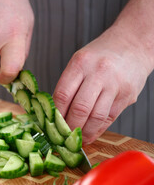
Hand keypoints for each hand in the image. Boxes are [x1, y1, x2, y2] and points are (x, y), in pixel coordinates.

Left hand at [53, 26, 151, 144]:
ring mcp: (114, 85)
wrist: (132, 44)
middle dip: (70, 127)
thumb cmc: (100, 55)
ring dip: (84, 133)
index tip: (51, 125)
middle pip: (79, 109)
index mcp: (80, 64)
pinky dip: (98, 130)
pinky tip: (90, 135)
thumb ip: (68, 85)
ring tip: (76, 139)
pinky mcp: (127, 95)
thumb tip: (55, 114)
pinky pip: (109, 118)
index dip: (56, 115)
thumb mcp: (79, 62)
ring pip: (95, 117)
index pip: (62, 95)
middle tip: (63, 136)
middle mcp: (98, 73)